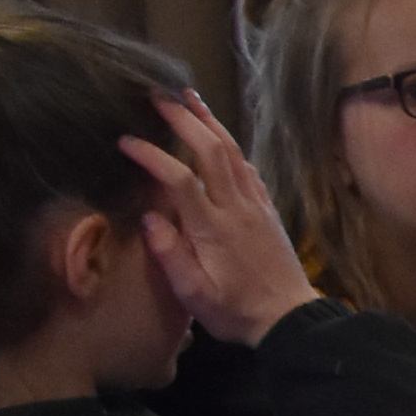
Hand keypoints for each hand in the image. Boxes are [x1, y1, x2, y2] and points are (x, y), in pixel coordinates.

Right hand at [119, 94, 315, 349]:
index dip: (152, 156)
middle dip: (185, 120)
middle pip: (212, 151)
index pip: (179, 179)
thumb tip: (150, 217)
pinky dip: (231, 145)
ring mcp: (256, 206)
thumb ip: (171, 255)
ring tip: (190, 99)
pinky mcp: (267, 210)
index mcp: (212, 228)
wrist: (289, 319)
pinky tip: (220, 137)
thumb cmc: (236, 312)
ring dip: (211, 122)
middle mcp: (236, 208)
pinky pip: (249, 167)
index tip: (126, 142)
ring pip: (234, 152)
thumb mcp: (195, 295)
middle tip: (159, 96)